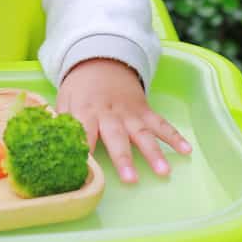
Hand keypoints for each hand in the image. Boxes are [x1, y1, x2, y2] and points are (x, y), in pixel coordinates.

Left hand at [57, 58, 191, 182]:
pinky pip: (161, 123)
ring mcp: (130, 112)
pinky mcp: (145, 110)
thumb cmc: (79, 89)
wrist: (101, 61)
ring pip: (143, 133)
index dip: (84, 150)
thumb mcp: (63, 100)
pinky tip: (187, 150)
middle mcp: (109, 113)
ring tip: (164, 172)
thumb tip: (54, 146)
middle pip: (117, 137)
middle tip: (131, 180)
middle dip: (124, 158)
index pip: (83, 132)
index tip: (86, 171)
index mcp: (85, 111)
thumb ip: (62, 123)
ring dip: (154, 152)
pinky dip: (175, 136)